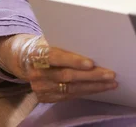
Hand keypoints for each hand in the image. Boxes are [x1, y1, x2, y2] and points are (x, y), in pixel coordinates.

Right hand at [0, 34, 116, 102]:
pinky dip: (86, 92)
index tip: (91, 63)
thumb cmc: (45, 44)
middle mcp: (37, 72)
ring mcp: (40, 87)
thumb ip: (65, 41)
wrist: (24, 59)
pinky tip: (99, 88)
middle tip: (110, 74)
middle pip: (67, 76)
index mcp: (37, 54)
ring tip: (111, 83)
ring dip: (93, 87)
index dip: (74, 61)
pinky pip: (69, 96)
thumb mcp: (50, 38)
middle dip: (91, 76)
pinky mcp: (45, 97)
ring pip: (70, 89)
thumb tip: (92, 39)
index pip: (56, 57)